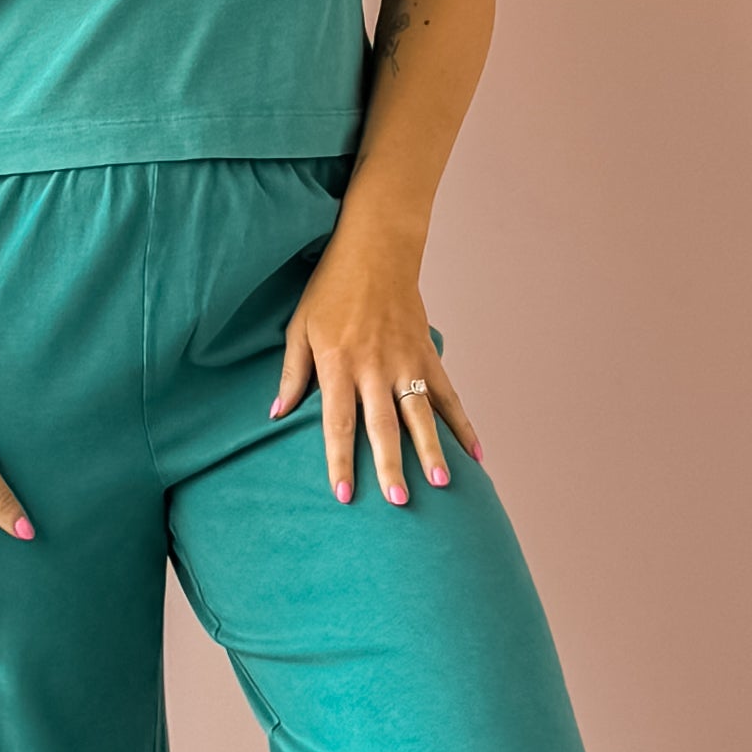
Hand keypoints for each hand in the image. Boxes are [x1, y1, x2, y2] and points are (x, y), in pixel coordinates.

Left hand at [267, 218, 482, 504]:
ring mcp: (406, 362)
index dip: (340, 461)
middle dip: (391, 465)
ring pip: (421, 414)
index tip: (343, 494)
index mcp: (338, 364)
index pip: (338, 423)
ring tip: (442, 485)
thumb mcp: (299, 328)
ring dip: (432, 451)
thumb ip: (292, 373)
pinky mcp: (427, 356)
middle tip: (398, 500)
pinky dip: (463, 424)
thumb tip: (277, 414)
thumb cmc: (330, 290)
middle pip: (383, 426)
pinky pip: (448, 395)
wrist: (376, 251)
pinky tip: (475, 454)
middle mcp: (374, 367)